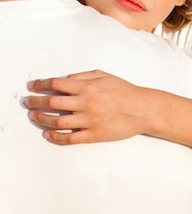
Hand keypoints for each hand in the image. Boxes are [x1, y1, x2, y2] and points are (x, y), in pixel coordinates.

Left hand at [24, 70, 151, 144]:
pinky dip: (55, 137)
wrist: (142, 109)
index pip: (57, 84)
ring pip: (57, 122)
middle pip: (52, 103)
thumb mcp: (104, 75)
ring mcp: (89, 121)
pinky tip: (48, 134)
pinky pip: (70, 138)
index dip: (41, 84)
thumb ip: (82, 76)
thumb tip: (63, 80)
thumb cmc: (123, 90)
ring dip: (41, 119)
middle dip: (36, 101)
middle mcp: (86, 103)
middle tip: (28, 101)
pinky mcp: (94, 135)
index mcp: (88, 86)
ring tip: (34, 116)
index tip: (33, 86)